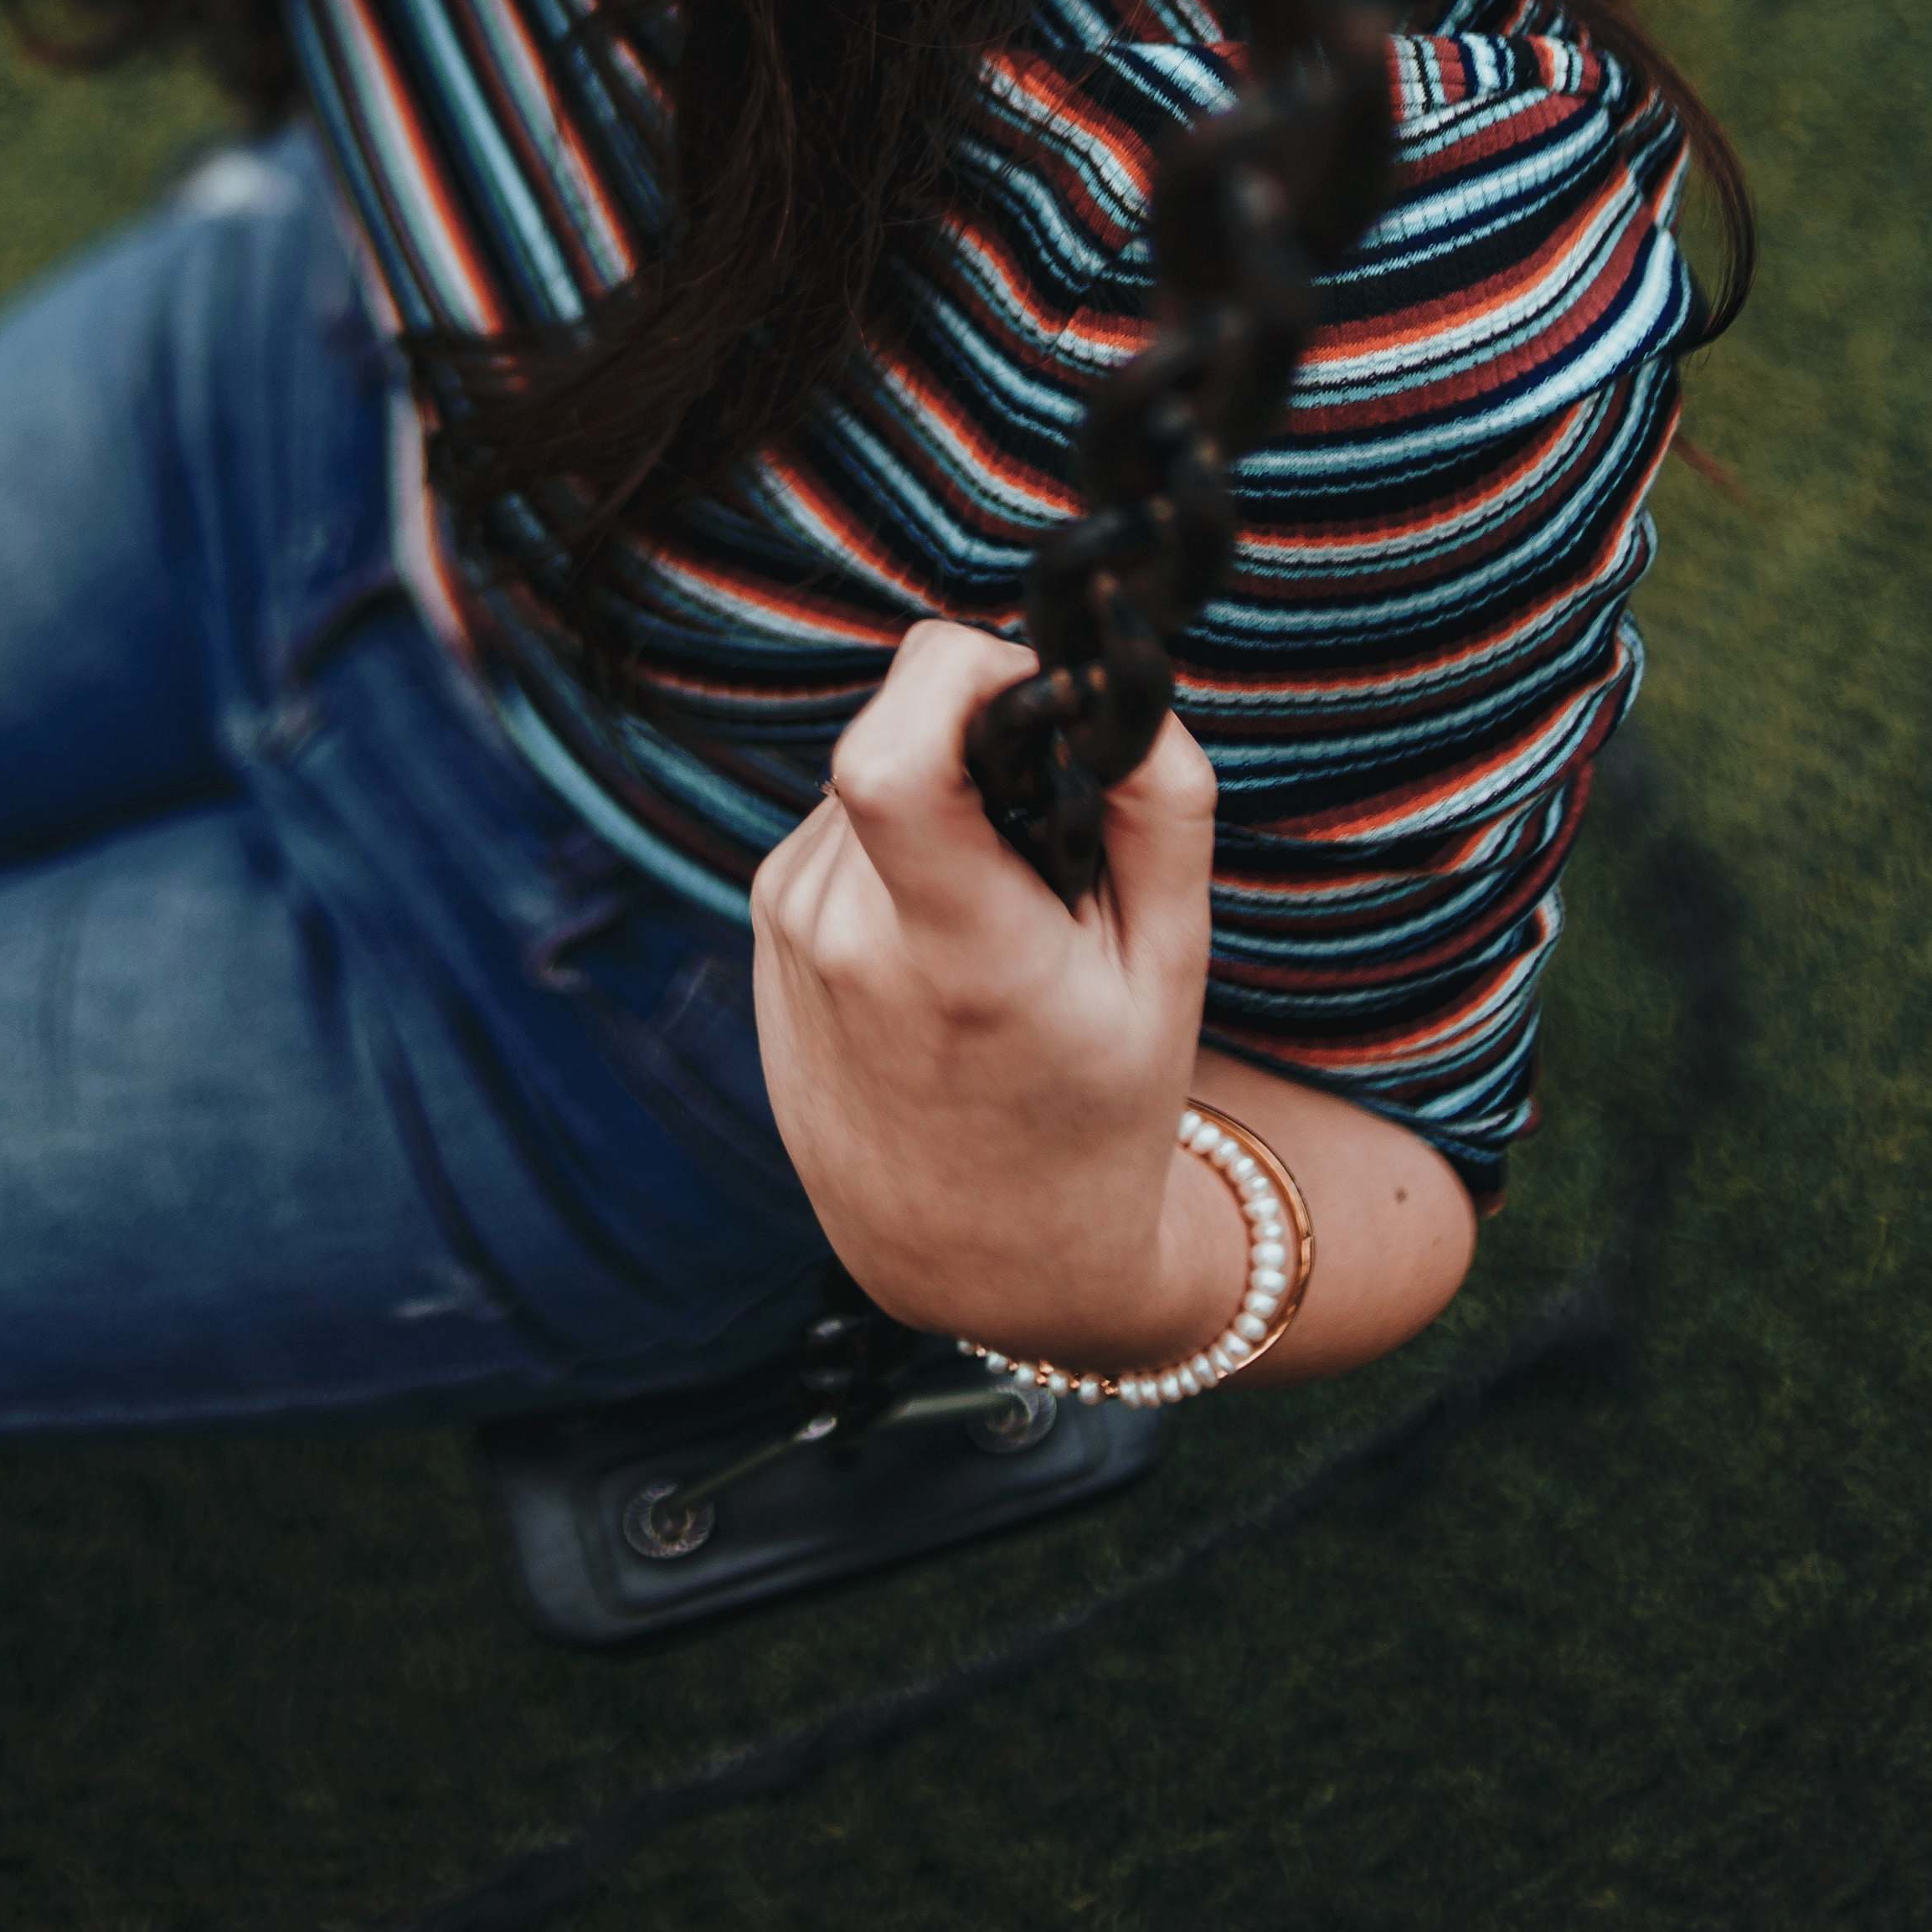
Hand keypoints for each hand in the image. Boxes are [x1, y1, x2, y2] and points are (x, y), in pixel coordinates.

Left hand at [747, 616, 1237, 1371]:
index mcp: (952, 950)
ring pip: (872, 773)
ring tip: (1000, 916)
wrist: (975, 1253)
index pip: (890, 752)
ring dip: (941, 804)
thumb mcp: (1168, 969)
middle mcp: (841, 932)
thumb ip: (1160, 806)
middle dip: (981, 747)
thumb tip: (1114, 678)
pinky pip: (841, 823)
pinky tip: (941, 940)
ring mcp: (787, 928)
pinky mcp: (763, 925)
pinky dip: (901, 845)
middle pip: (899, 736)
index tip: (1034, 700)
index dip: (961, 678)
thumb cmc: (1096, 1110)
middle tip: (1047, 847)